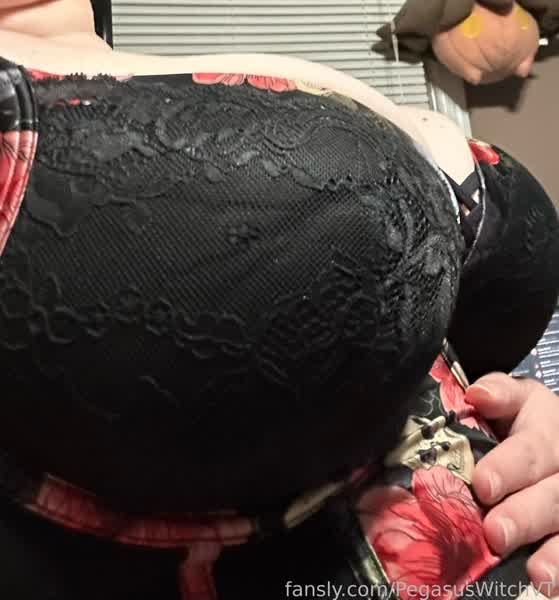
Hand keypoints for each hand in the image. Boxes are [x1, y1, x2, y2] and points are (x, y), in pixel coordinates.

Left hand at [466, 374, 558, 595]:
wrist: (546, 434)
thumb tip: (478, 395)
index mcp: (548, 426)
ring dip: (556, 551)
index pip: (532, 446)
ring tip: (537, 572)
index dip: (510, 466)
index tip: (483, 485)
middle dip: (527, 514)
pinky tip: (548, 584)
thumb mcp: (510, 398)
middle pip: (556, 492)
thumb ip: (497, 394)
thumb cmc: (514, 417)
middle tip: (496, 532)